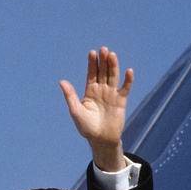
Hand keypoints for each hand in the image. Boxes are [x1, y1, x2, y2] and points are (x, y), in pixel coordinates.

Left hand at [59, 46, 132, 171]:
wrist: (101, 140)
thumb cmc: (86, 127)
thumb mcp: (76, 111)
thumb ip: (70, 96)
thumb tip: (62, 81)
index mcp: (90, 91)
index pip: (92, 74)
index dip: (92, 64)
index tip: (92, 53)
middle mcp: (101, 90)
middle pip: (103, 72)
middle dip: (103, 61)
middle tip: (103, 49)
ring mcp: (112, 95)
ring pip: (113, 77)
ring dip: (113, 66)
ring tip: (112, 55)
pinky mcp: (121, 101)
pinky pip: (125, 89)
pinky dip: (128, 80)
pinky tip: (129, 71)